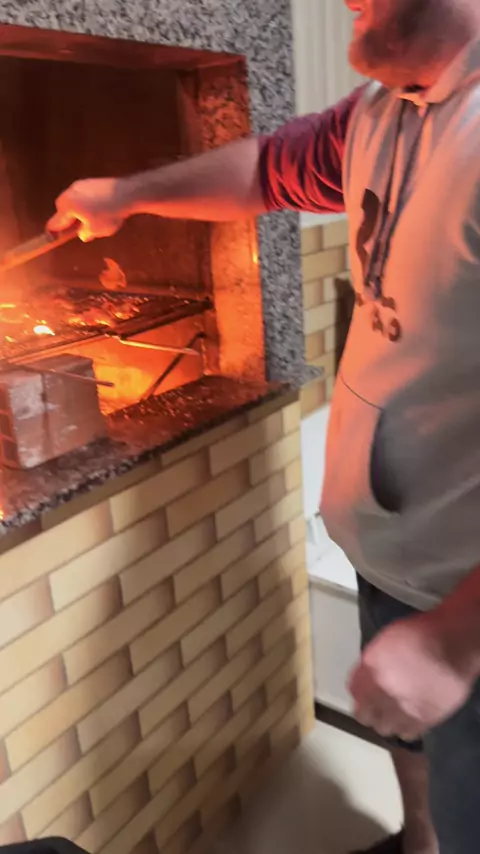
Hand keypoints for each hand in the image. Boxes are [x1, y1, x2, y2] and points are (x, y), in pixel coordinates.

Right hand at [48, 177, 131, 241]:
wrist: (126, 193)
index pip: (55, 222)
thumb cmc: (107, 214)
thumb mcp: (95, 230)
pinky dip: (88, 203)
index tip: (55, 237)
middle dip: (68, 218)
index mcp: (67, 206)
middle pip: (62, 208)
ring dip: (79, 210)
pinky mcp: (91, 181)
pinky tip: (100, 209)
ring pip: (74, 200)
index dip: (55, 231)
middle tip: (78, 227)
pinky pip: (84, 195)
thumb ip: (84, 233)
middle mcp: (70, 192)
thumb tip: (82, 234)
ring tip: (93, 218)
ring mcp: (80, 184)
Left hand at [349, 612, 473, 740]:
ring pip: (384, 729)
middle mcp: (381, 691)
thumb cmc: (420, 633)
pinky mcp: (423, 721)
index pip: (353, 690)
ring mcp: (402, 708)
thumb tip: (370, 676)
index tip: (364, 693)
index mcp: (370, 668)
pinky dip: (406, 729)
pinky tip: (410, 719)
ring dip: (387, 722)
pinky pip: (407, 734)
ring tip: (395, 715)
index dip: (359, 693)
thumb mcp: (386, 640)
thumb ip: (373, 661)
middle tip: (378, 706)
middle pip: (364, 715)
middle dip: (369, 711)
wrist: (452, 645)